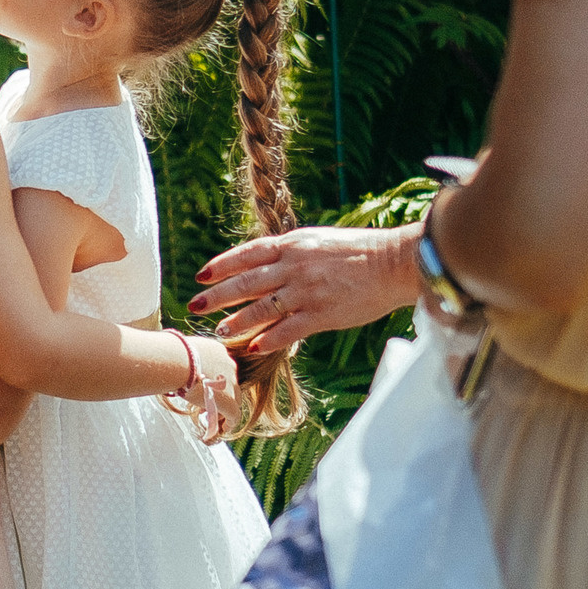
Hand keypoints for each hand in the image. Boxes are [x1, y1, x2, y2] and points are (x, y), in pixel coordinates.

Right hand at [179, 334, 238, 442]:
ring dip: (223, 408)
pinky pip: (234, 415)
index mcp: (218, 352)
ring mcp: (231, 383)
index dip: (212, 381)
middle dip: (219, 395)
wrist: (175, 361)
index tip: (201, 388)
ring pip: (233, 398)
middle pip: (229, 384)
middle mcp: (228, 365)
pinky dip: (229, 422)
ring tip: (211, 417)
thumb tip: (170, 363)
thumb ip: (182, 358)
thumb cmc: (169, 354)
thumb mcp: (179, 351)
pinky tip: (222, 428)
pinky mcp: (229, 401)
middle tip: (205, 404)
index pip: (220, 368)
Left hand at [190, 225, 421, 350]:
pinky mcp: (322, 314)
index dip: (222, 266)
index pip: (247, 254)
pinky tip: (253, 346)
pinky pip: (287, 330)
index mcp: (292, 245)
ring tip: (220, 330)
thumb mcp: (317, 242)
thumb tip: (263, 263)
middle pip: (246, 282)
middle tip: (196, 305)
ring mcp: (306, 292)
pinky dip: (268, 339)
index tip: (201, 276)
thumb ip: (289, 253)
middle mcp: (294, 267)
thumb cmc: (357, 252)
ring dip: (237, 320)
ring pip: (262, 308)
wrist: (392, 263)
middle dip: (218, 295)